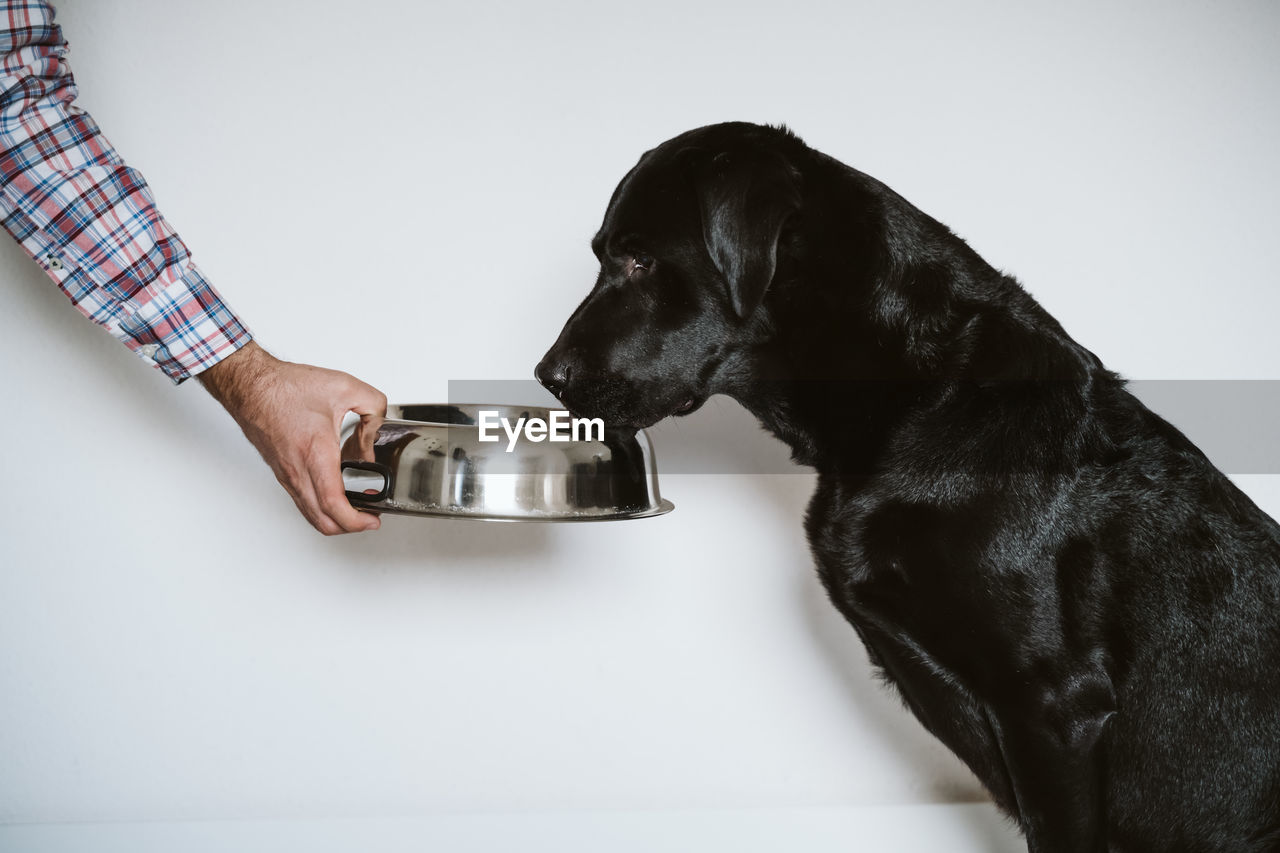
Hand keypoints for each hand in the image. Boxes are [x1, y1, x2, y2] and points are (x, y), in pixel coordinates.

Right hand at [199, 341, 386, 534]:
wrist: (249, 385)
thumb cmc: (284, 387)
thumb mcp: (345, 387)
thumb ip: (374, 407)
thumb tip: (377, 433)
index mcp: (315, 452)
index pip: (333, 504)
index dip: (356, 521)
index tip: (372, 520)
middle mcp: (297, 470)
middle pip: (322, 520)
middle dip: (350, 527)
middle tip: (369, 517)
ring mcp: (287, 475)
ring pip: (311, 514)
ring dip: (335, 518)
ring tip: (357, 506)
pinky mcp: (282, 473)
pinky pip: (303, 501)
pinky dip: (322, 505)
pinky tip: (337, 488)